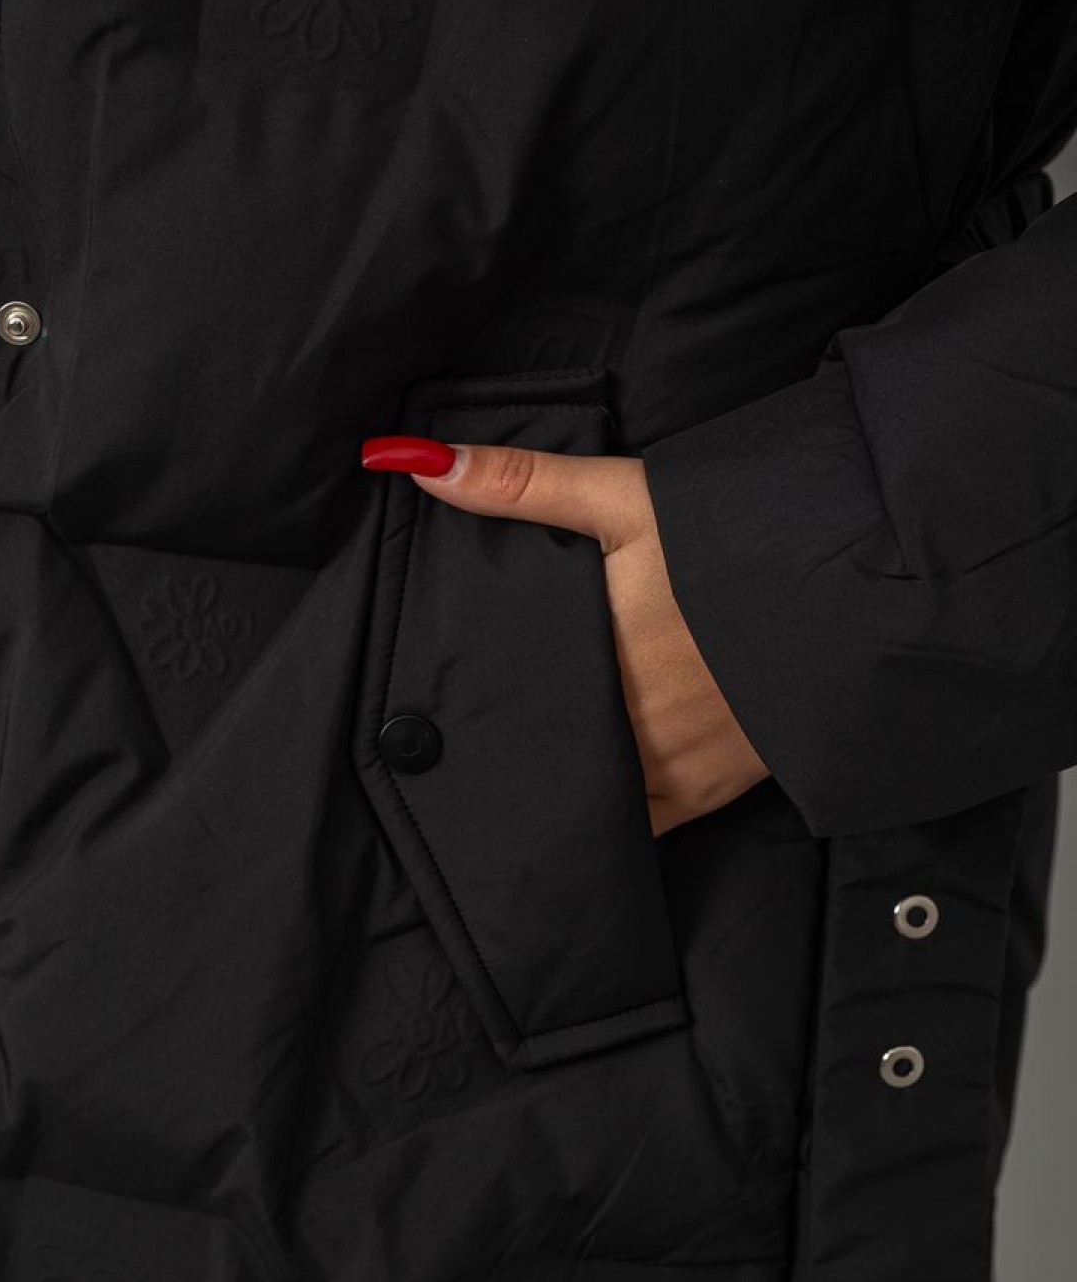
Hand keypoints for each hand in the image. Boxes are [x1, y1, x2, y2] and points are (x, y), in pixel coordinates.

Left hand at [361, 435, 771, 836]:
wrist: (869, 587)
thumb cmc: (740, 534)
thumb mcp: (628, 496)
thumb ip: (522, 483)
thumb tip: (412, 462)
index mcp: (591, 654)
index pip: (505, 691)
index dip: (473, 694)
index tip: (440, 695)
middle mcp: (623, 723)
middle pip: (542, 744)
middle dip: (512, 737)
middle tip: (479, 728)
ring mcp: (669, 764)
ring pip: (586, 790)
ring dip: (562, 777)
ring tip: (533, 759)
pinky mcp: (711, 789)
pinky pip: (641, 820)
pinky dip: (614, 810)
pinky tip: (594, 794)